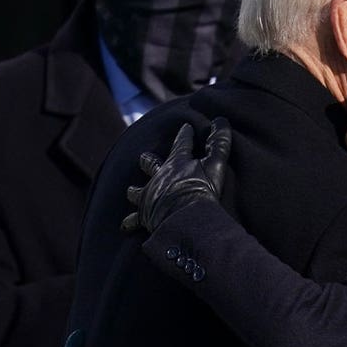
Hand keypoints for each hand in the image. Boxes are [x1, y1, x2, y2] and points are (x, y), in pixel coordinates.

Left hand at [121, 117, 231, 232]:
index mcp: (177, 163)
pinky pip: (133, 220)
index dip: (185, 135)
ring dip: (134, 191)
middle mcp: (159, 177)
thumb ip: (219, 143)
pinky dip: (129, 222)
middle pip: (150, 164)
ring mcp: (149, 195)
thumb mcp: (215, 164)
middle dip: (148, 160)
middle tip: (144, 157)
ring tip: (131, 191)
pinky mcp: (144, 215)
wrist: (184, 217)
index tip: (185, 127)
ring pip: (136, 191)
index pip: (181, 144)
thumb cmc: (201, 190)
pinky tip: (125, 226)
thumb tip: (221, 120)